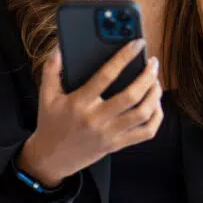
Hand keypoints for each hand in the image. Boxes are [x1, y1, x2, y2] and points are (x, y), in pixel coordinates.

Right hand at [17, 40, 162, 188]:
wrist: (51, 159)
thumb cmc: (50, 122)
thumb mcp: (46, 95)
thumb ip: (51, 69)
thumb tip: (60, 47)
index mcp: (79, 103)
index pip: (106, 76)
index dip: (124, 57)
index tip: (137, 43)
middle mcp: (96, 119)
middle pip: (131, 96)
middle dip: (147, 76)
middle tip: (153, 63)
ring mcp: (109, 134)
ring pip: (142, 114)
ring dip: (155, 95)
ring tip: (156, 81)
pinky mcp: (117, 145)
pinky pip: (146, 132)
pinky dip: (157, 117)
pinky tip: (156, 104)